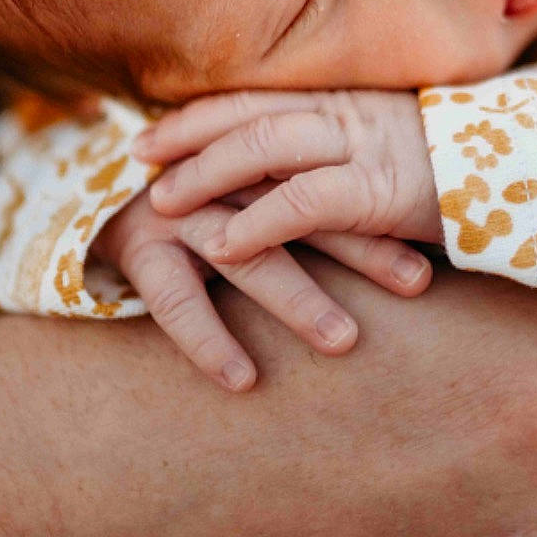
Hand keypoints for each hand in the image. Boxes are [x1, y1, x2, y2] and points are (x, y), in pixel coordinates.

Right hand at [91, 181, 431, 391]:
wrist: (97, 192)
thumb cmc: (198, 199)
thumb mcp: (253, 186)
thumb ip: (312, 203)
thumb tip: (411, 246)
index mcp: (261, 157)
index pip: (332, 183)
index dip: (384, 215)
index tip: (439, 248)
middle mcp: (225, 179)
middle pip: (304, 210)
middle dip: (363, 247)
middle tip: (417, 284)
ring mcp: (179, 210)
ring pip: (248, 253)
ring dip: (298, 297)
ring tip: (344, 340)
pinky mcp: (137, 246)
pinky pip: (174, 299)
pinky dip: (209, 339)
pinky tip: (243, 379)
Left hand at [137, 88, 442, 262]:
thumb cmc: (468, 167)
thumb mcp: (399, 147)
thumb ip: (352, 149)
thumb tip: (300, 168)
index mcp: (349, 100)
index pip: (259, 95)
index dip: (201, 111)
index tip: (154, 127)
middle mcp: (348, 114)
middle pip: (247, 112)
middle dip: (186, 133)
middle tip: (135, 155)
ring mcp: (364, 148)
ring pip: (264, 148)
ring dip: (206, 175)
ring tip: (162, 202)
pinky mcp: (381, 192)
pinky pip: (306, 203)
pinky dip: (259, 223)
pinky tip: (223, 246)